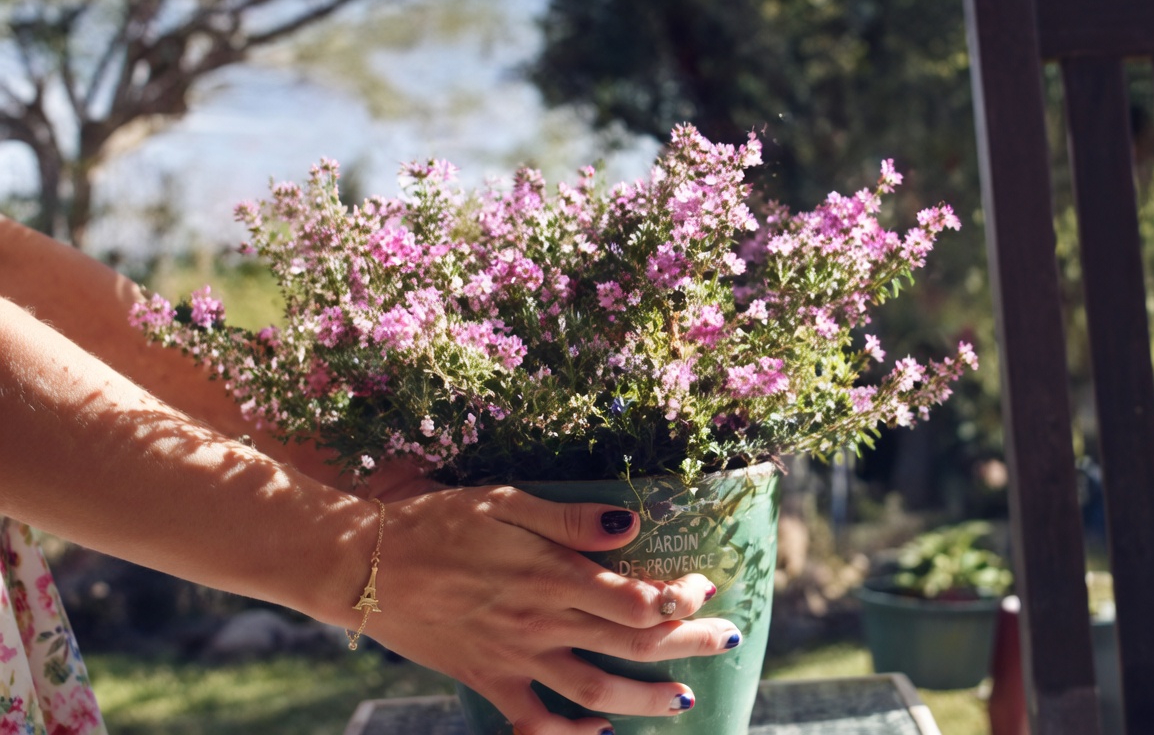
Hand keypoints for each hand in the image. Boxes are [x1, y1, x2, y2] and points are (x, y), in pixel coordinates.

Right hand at [355, 487, 739, 734]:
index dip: (679, 597)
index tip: (704, 586)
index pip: (635, 597)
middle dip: (688, 643)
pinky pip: (533, 721)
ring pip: (595, 689)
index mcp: (550, 575)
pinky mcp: (487, 679)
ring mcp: (514, 657)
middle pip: (630, 642)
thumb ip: (569, 519)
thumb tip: (631, 525)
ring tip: (685, 701)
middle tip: (730, 640)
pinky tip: (597, 733)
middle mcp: (540, 622)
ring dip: (646, 699)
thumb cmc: (436, 522)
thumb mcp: (504, 502)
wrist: (364, 565)